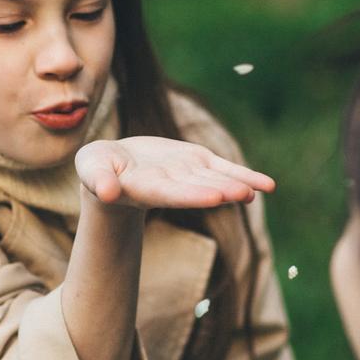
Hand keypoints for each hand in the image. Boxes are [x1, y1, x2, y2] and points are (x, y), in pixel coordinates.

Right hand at [76, 136, 273, 210]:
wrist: (114, 168)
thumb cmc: (97, 170)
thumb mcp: (92, 170)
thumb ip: (99, 180)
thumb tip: (105, 192)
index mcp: (145, 189)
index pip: (171, 193)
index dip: (192, 194)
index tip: (213, 197)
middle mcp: (171, 186)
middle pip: (198, 189)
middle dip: (221, 190)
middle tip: (243, 194)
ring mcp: (187, 175)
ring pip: (215, 179)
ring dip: (238, 184)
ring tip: (260, 189)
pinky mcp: (197, 163)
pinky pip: (225, 169)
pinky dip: (246, 177)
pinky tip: (268, 186)